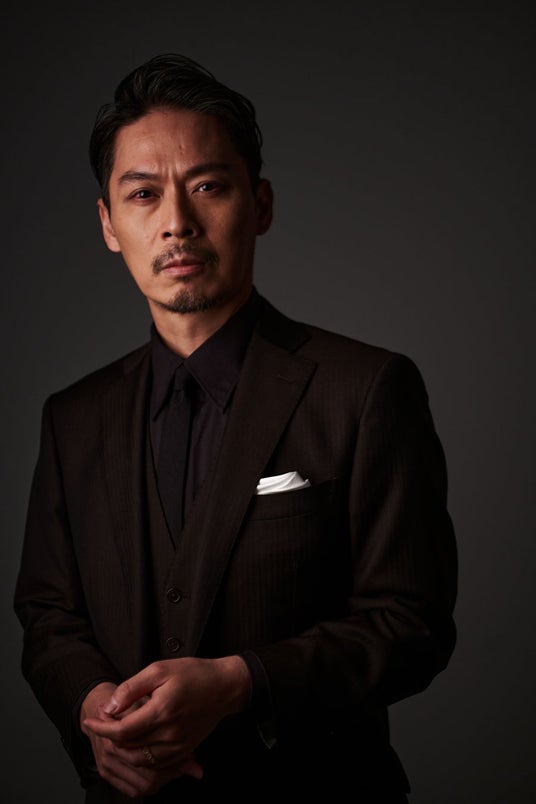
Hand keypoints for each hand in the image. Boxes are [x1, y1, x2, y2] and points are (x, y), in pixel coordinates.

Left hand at [82, 656, 250, 790]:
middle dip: (109, 737)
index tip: (90, 720)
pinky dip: (140, 755)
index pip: (122, 731)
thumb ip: (132, 688)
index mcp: (162, 711)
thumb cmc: (193, 673)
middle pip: (128, 747)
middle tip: (100, 723)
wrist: (224, 687)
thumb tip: (110, 706)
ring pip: (140, 759)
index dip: (102, 728)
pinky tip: (135, 741)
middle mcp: (170, 733)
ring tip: (115, 732)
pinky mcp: (184, 751)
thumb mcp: (160, 669)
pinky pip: (155, 762)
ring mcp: (178, 745)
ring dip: (122, 749)